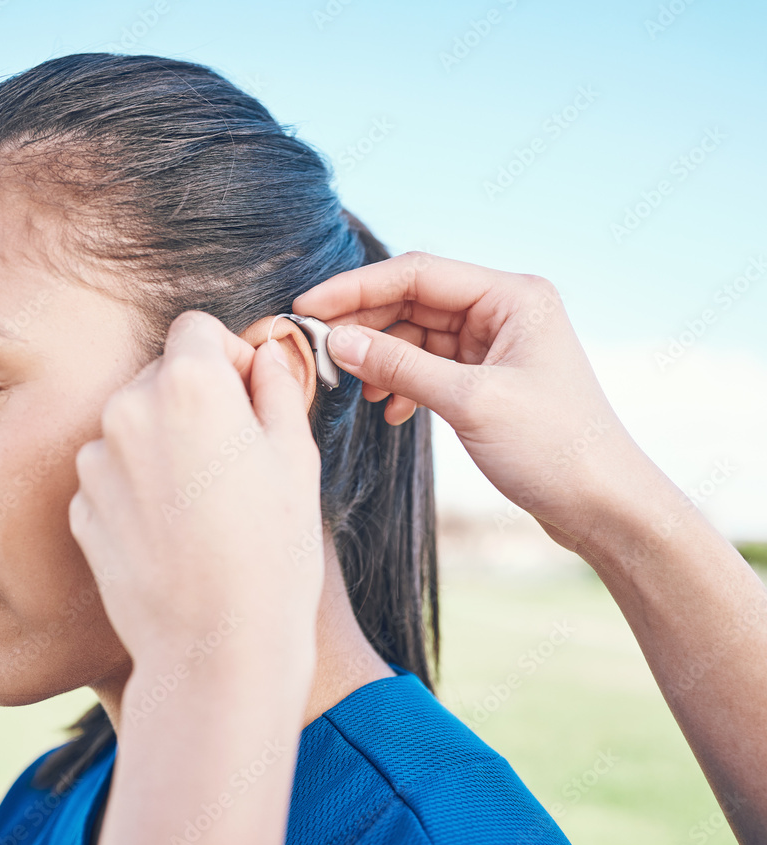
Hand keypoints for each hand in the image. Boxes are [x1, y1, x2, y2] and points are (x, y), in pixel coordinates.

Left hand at [68, 310, 322, 684]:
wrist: (216, 649)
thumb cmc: (271, 554)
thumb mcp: (296, 459)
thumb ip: (276, 389)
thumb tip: (266, 355)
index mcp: (188, 385)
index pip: (196, 328)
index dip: (227, 355)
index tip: (247, 394)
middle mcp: (128, 409)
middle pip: (162, 374)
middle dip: (195, 399)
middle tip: (233, 457)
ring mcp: (96, 461)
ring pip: (134, 424)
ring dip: (164, 442)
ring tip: (203, 502)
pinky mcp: (80, 507)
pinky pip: (113, 472)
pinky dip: (138, 485)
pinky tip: (173, 530)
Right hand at [292, 251, 653, 553]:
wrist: (602, 506)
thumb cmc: (554, 449)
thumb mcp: (470, 402)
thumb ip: (399, 366)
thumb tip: (337, 340)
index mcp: (512, 297)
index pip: (418, 274)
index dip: (357, 288)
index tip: (308, 307)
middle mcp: (505, 310)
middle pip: (414, 301)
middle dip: (365, 325)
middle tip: (317, 349)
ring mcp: (497, 345)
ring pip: (418, 336)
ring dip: (382, 358)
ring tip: (353, 388)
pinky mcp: (489, 378)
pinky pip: (431, 366)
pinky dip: (403, 383)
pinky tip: (389, 411)